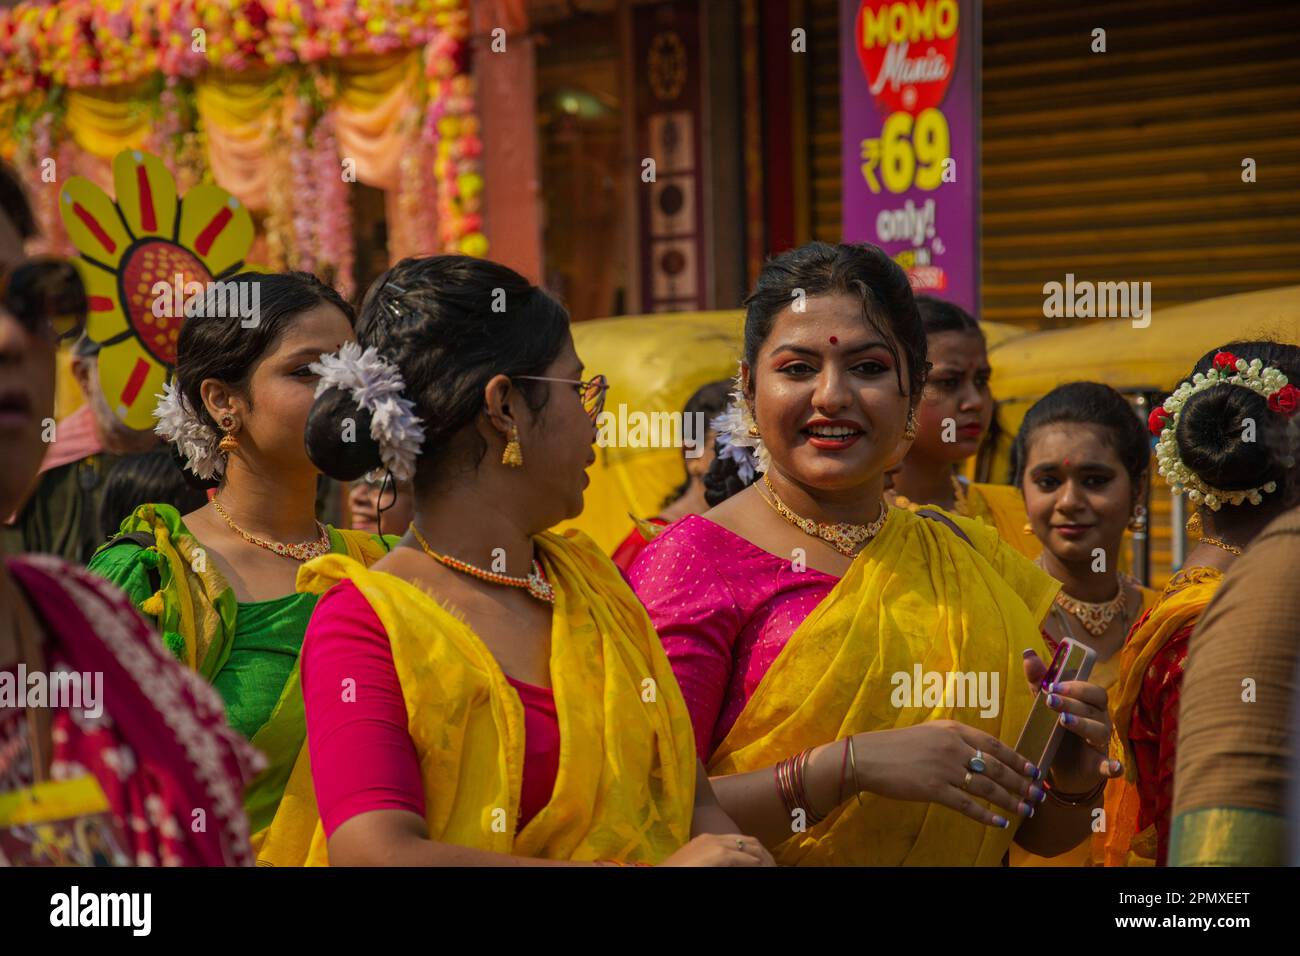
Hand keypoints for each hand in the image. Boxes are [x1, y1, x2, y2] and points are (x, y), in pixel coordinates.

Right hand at [660, 833, 775, 866]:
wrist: (661, 873)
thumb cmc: (676, 869)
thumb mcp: (696, 863)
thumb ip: (712, 862)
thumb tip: (726, 864)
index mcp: (707, 839)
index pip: (738, 841)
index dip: (753, 852)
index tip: (762, 862)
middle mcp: (713, 838)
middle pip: (748, 842)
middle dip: (762, 853)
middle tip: (771, 865)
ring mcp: (716, 844)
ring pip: (750, 848)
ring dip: (762, 859)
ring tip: (770, 867)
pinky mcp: (720, 855)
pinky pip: (746, 859)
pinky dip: (756, 864)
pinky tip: (762, 868)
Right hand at [852, 721, 1042, 828]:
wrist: (869, 757)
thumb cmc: (898, 745)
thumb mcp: (930, 733)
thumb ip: (955, 740)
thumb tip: (982, 753)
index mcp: (953, 729)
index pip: (994, 744)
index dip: (1016, 758)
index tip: (1033, 770)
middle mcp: (952, 746)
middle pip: (995, 767)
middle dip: (1020, 783)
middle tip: (1037, 795)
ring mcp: (944, 768)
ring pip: (987, 787)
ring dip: (1010, 800)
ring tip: (1026, 810)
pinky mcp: (934, 789)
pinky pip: (967, 805)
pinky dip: (986, 815)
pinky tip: (999, 823)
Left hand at [1022, 650, 1123, 790]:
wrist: (1063, 769)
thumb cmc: (1057, 731)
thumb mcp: (1045, 706)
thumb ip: (1039, 681)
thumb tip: (1028, 652)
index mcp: (1089, 705)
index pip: (1092, 690)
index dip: (1076, 686)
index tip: (1053, 685)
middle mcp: (1100, 721)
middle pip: (1095, 707)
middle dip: (1073, 702)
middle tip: (1050, 701)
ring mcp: (1101, 743)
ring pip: (1100, 730)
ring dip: (1083, 724)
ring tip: (1064, 721)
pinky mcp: (1100, 766)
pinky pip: (1111, 765)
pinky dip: (1114, 766)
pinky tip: (1113, 767)